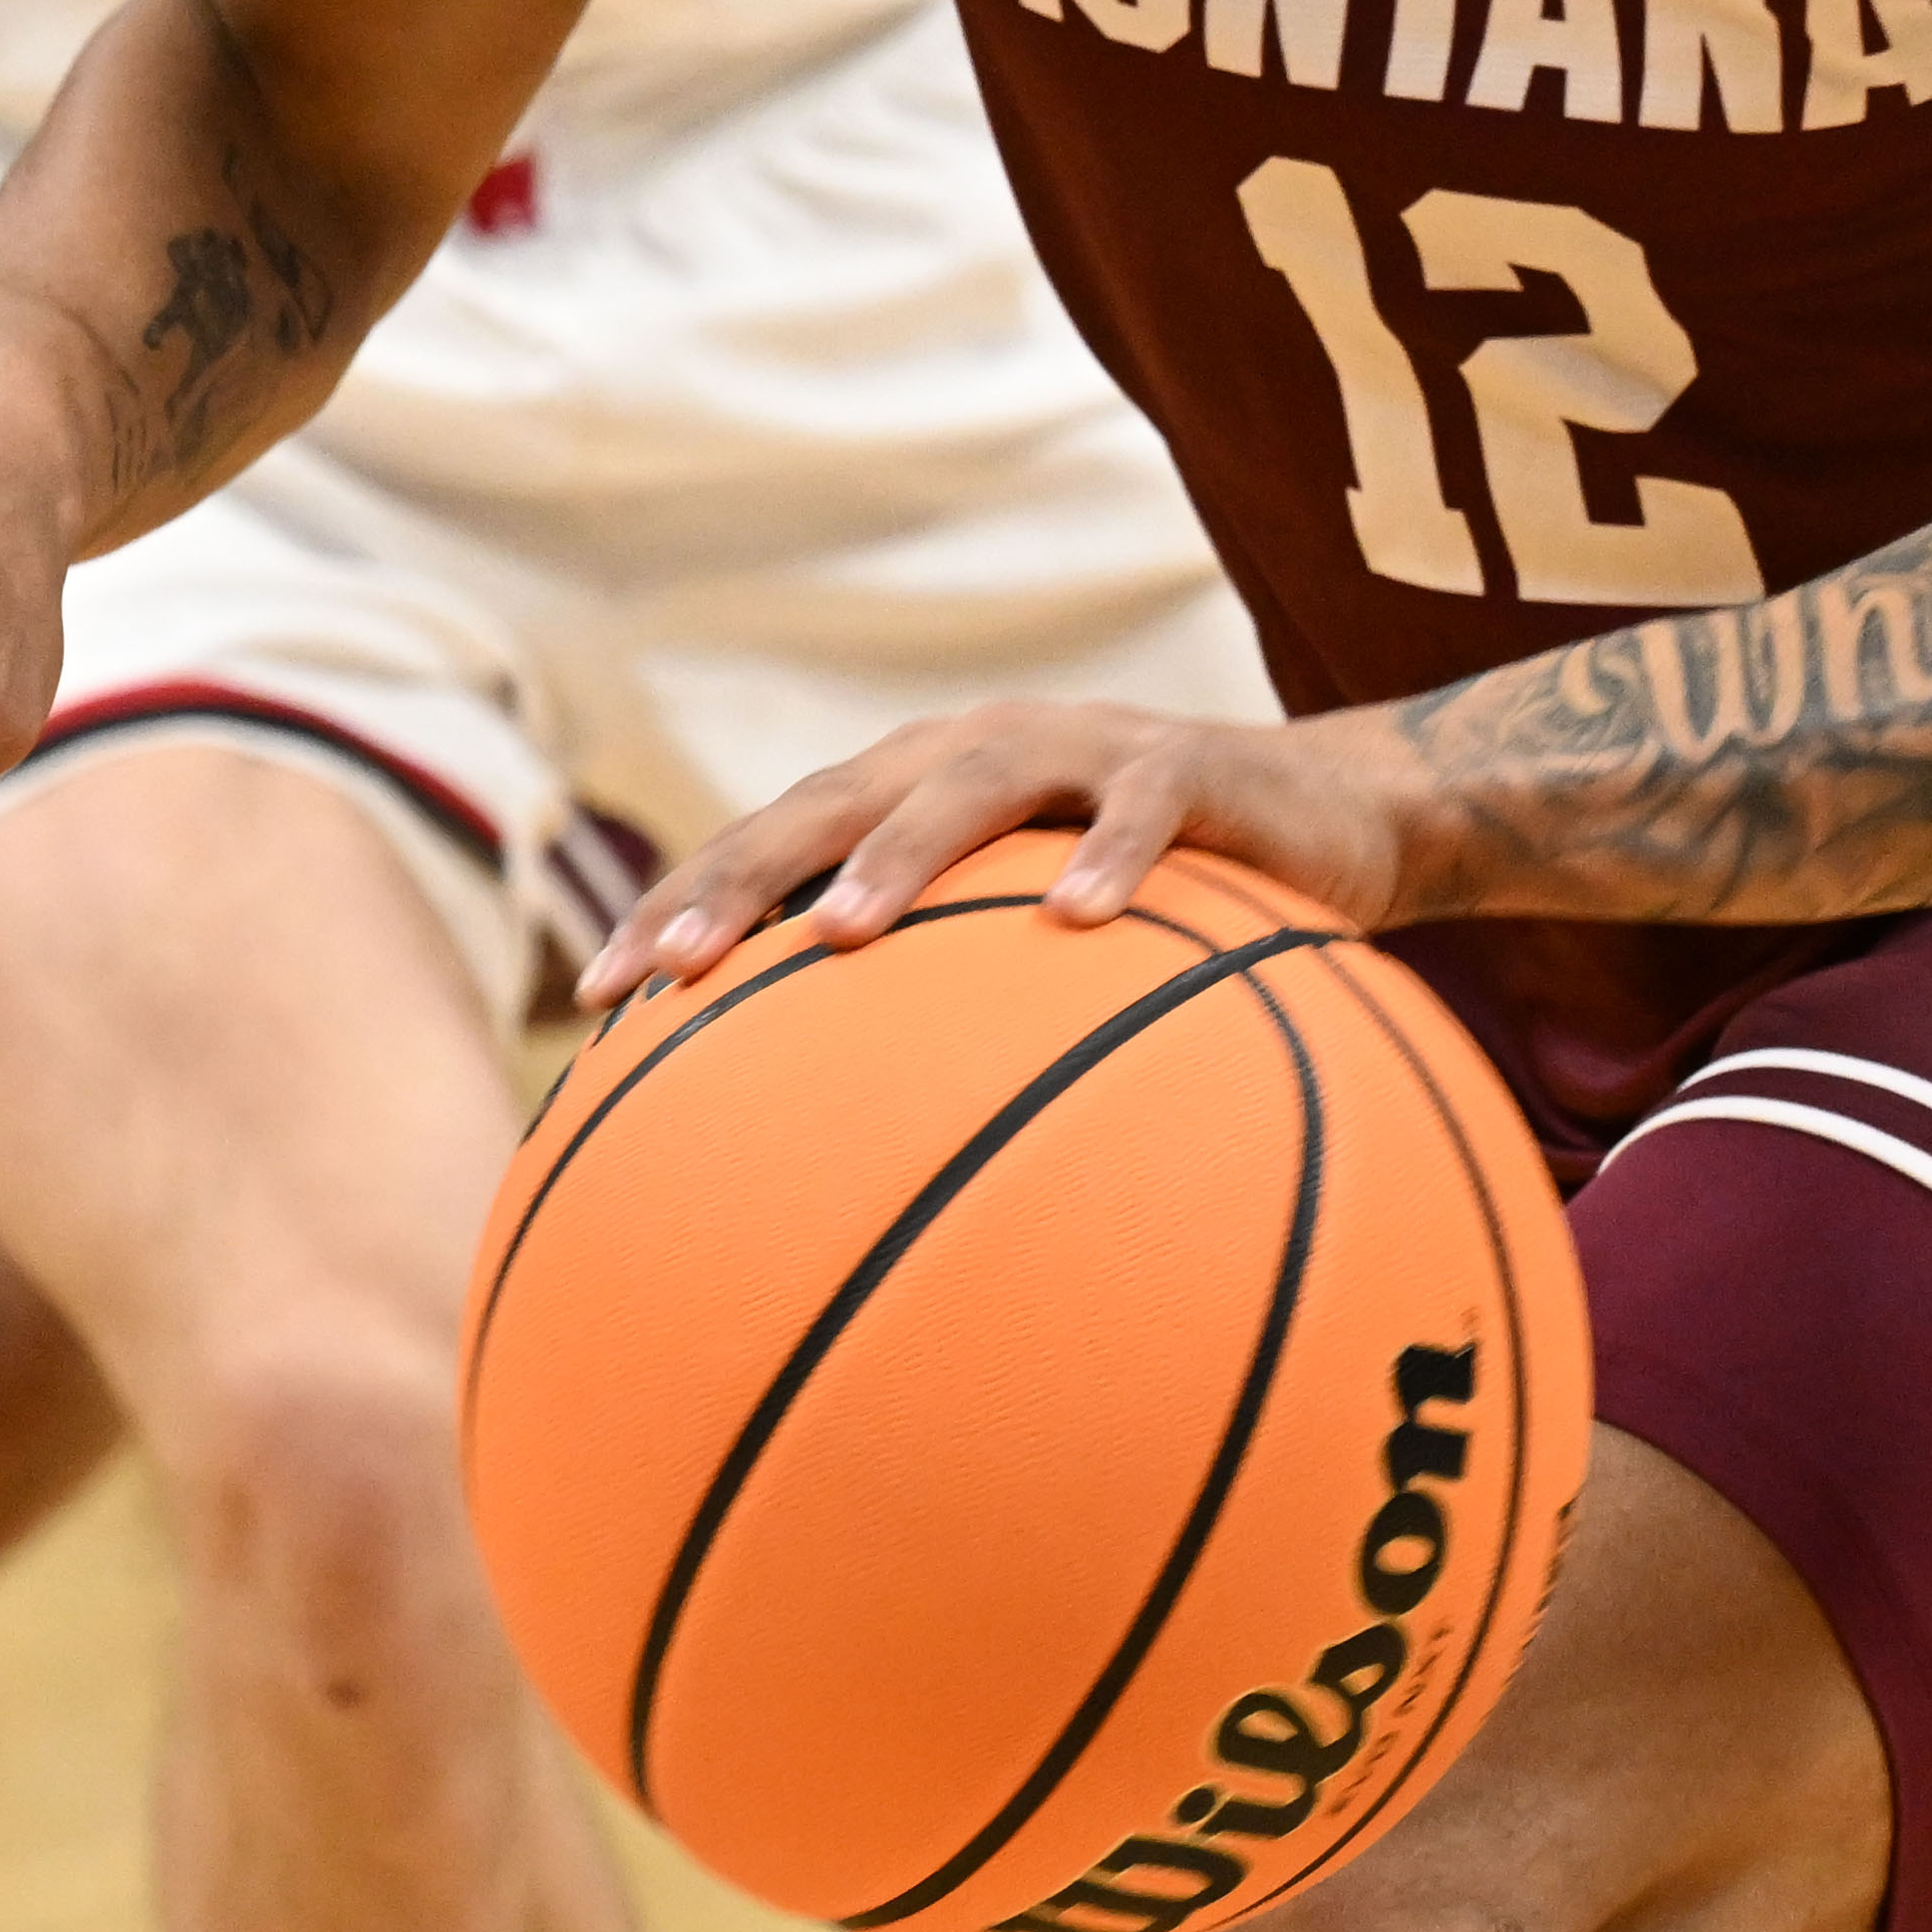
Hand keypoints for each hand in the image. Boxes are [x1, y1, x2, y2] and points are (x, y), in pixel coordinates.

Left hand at [578, 699, 1421, 1009]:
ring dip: (901, 854)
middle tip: (677, 966)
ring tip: (841, 933)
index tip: (594, 1003)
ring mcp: (1082, 748)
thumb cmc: (1165, 914)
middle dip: (744, 879)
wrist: (1336, 819)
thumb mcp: (1041, 967)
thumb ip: (944, 1026)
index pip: (770, 845)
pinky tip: (1074, 923)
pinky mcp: (1191, 764)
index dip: (681, 908)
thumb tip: (831, 1183)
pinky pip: (1142, 808)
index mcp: (914, 793)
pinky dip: (1107, 859)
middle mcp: (973, 755)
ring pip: (969, 783)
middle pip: (831, 801)